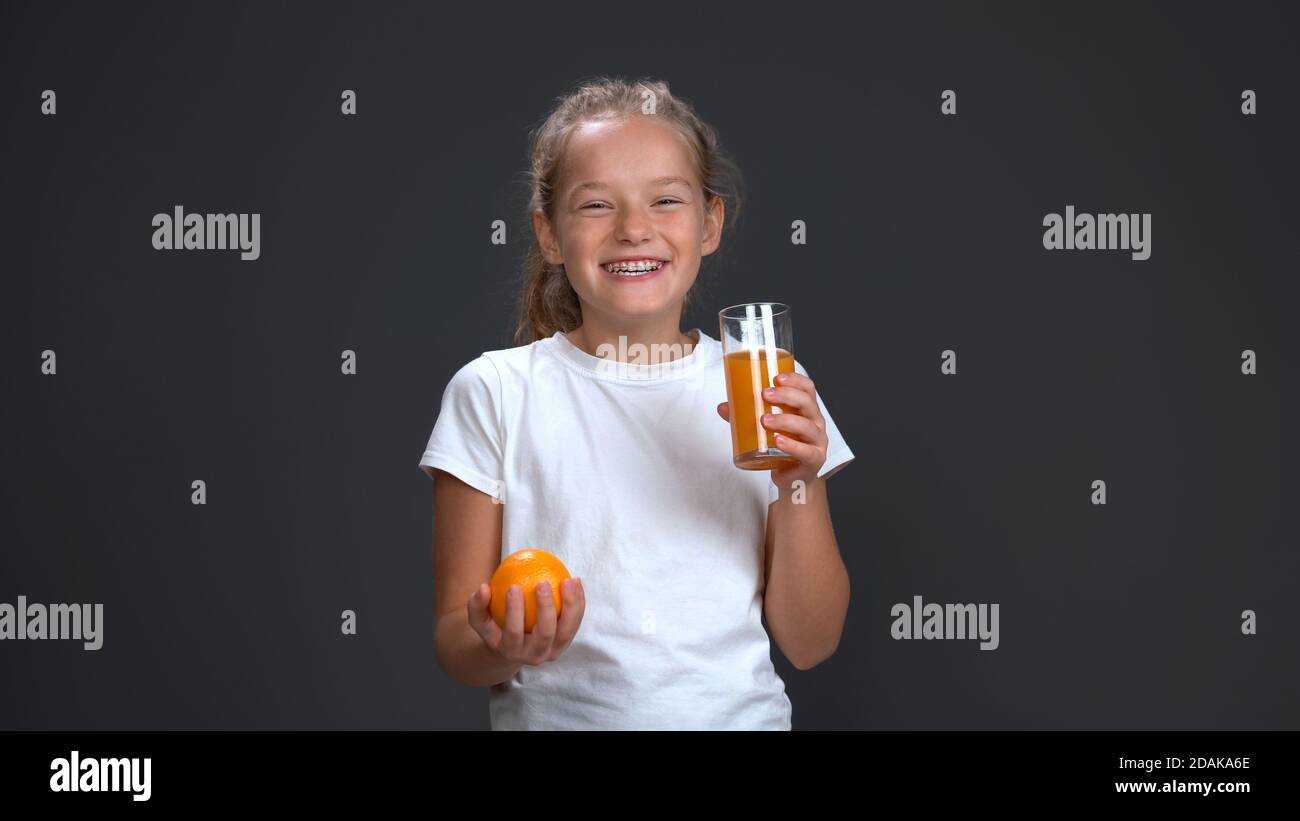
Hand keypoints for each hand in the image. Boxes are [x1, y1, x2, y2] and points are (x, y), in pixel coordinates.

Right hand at [467, 578, 585, 665]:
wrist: (512, 648)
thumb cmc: (493, 627)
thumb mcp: (479, 619)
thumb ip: (477, 605)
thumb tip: (483, 588)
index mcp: (511, 651)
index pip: (513, 632)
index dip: (514, 610)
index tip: (513, 586)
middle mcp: (534, 656)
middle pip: (545, 633)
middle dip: (546, 608)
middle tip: (543, 583)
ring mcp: (553, 651)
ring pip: (567, 629)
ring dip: (570, 604)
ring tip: (568, 580)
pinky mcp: (566, 642)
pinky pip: (576, 621)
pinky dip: (578, 601)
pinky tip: (575, 579)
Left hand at [716, 370, 827, 486]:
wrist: (794, 477)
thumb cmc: (784, 447)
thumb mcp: (767, 428)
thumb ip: (746, 417)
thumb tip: (723, 407)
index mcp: (806, 410)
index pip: (807, 388)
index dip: (795, 380)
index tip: (776, 378)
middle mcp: (815, 422)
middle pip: (806, 402)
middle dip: (786, 395)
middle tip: (765, 394)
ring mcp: (817, 441)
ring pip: (806, 426)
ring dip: (785, 420)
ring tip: (765, 420)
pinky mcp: (814, 459)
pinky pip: (806, 451)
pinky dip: (792, 445)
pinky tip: (778, 441)